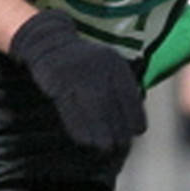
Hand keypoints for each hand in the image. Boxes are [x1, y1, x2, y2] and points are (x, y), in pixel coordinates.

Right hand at [10, 9, 146, 153]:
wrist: (50, 43)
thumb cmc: (85, 62)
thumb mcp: (106, 65)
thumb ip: (120, 87)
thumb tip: (134, 120)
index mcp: (113, 62)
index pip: (129, 92)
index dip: (135, 114)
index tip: (138, 131)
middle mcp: (97, 66)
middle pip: (111, 103)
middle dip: (117, 127)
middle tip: (121, 144)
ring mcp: (76, 74)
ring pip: (91, 108)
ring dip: (99, 131)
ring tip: (105, 147)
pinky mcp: (57, 82)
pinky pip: (69, 109)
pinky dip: (78, 127)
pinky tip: (85, 140)